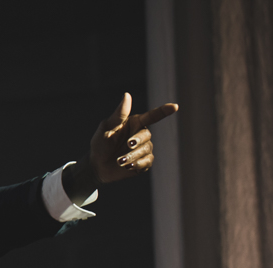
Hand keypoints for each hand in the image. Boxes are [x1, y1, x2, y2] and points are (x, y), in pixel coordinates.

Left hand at [63, 93, 178, 202]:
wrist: (97, 166)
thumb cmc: (100, 144)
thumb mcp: (106, 128)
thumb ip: (119, 114)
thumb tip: (127, 95)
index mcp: (135, 123)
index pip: (152, 116)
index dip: (163, 111)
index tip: (174, 107)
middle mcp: (141, 134)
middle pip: (147, 135)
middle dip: (137, 141)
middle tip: (128, 145)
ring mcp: (143, 149)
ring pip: (146, 150)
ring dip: (133, 155)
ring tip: (120, 161)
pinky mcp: (143, 162)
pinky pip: (147, 162)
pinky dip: (137, 164)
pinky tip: (127, 167)